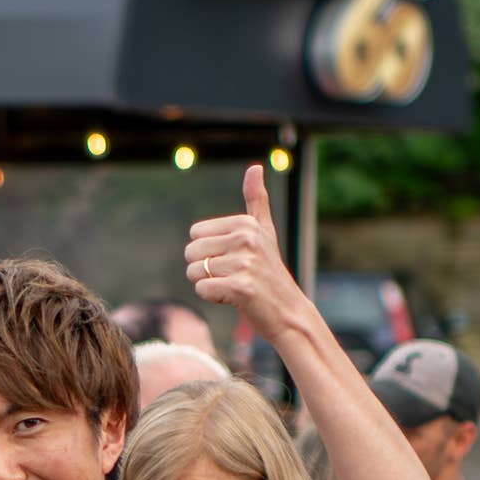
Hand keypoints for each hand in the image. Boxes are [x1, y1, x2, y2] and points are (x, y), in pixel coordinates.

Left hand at [182, 167, 319, 348]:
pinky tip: (234, 299)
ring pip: (195, 272)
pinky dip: (213, 297)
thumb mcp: (264, 232)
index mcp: (246, 224)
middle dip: (204, 269)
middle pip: (191, 252)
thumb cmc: (270, 272)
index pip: (195, 234)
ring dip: (209, 284)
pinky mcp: (241, 287)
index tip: (234, 260)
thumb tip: (255, 167)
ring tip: (234, 287)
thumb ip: (257, 200)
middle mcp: (246, 239)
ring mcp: (245, 263)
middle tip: (231, 276)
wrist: (288, 311)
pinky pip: (202, 289)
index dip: (209, 252)